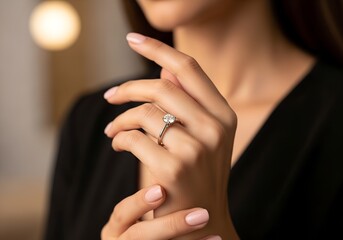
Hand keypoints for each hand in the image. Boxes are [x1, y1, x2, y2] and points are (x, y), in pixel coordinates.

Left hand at [104, 33, 238, 238]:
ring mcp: (196, 148)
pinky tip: (118, 144)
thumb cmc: (198, 176)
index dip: (158, 48)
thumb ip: (187, 101)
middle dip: (128, 88)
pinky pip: (135, 137)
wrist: (202, 222)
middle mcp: (215, 128)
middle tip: (110, 96)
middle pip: (161, 86)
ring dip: (121, 119)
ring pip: (145, 112)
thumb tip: (162, 68)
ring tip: (112, 130)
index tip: (133, 37)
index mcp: (224, 115)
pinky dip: (120, 138)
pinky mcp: (173, 169)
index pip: (189, 68)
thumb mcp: (203, 137)